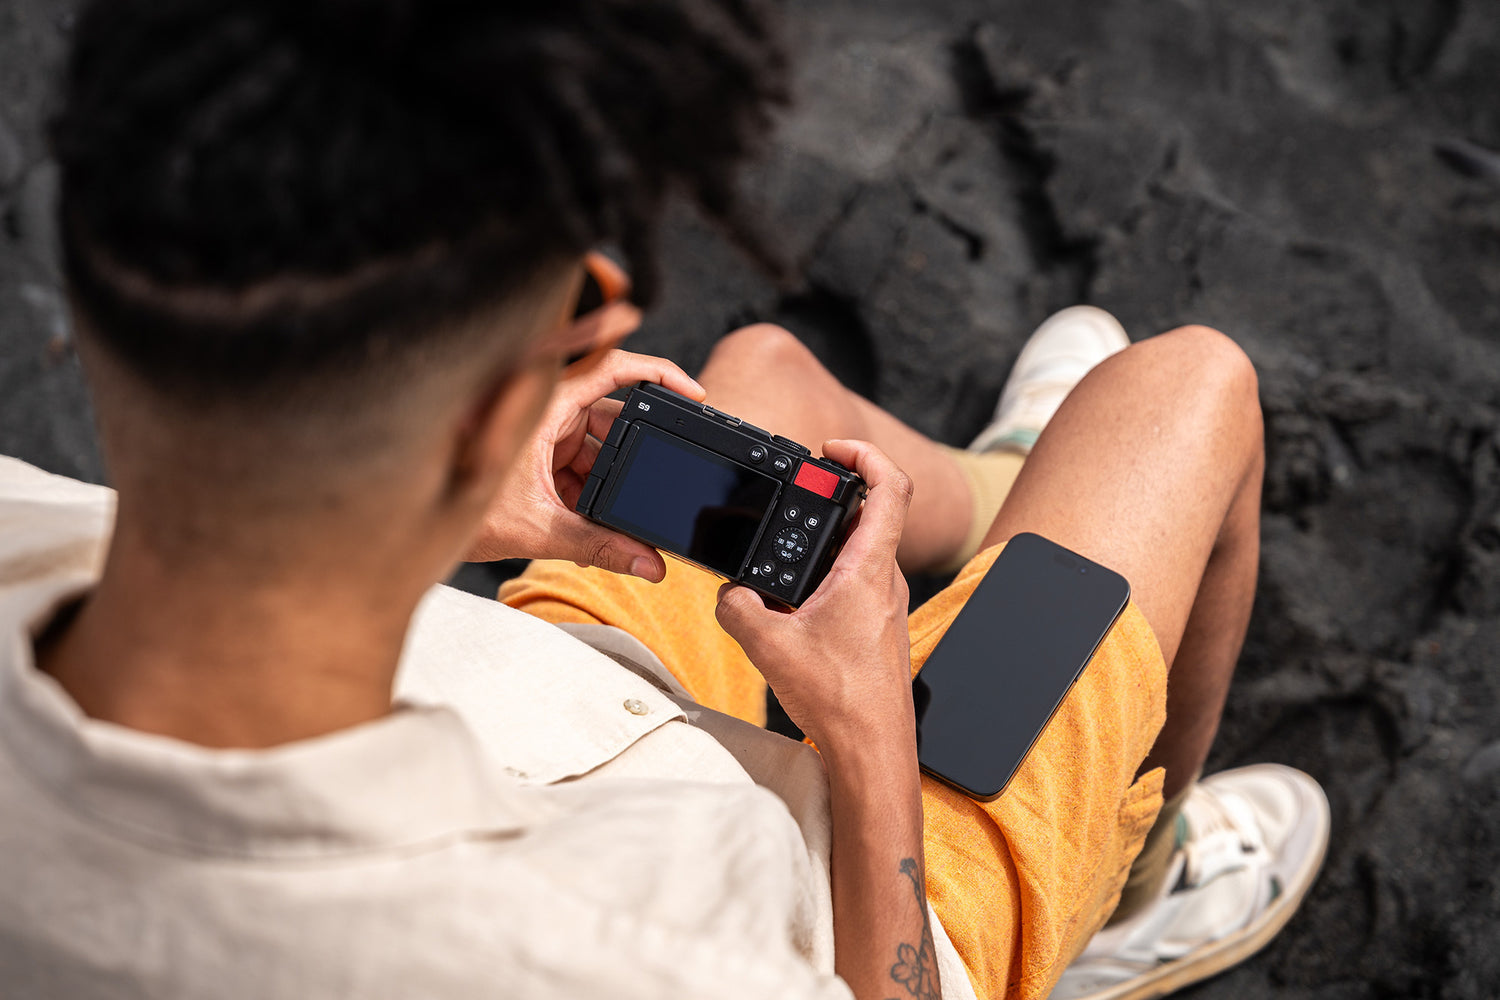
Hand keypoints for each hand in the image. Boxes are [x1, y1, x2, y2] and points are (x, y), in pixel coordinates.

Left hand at [466, 349, 704, 578]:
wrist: (413, 529)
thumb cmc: (455, 507)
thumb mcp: (537, 528)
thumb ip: (597, 545)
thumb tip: (647, 562)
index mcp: (547, 405)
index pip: (615, 369)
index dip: (659, 373)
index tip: (693, 393)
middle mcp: (548, 412)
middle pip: (614, 420)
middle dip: (636, 458)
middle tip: (657, 487)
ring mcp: (544, 435)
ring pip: (600, 451)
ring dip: (611, 485)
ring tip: (616, 522)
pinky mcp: (540, 459)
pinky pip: (582, 469)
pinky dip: (592, 496)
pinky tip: (593, 525)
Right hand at [714, 439, 915, 749]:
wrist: (872, 749)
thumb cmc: (840, 700)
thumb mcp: (768, 646)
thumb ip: (738, 607)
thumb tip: (731, 594)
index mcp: (869, 569)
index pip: (890, 486)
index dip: (865, 454)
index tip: (832, 448)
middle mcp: (886, 580)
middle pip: (872, 513)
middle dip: (833, 494)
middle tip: (799, 490)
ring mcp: (885, 604)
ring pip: (862, 549)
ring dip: (827, 539)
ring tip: (788, 548)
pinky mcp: (876, 626)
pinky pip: (855, 581)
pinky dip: (827, 574)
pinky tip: (796, 600)